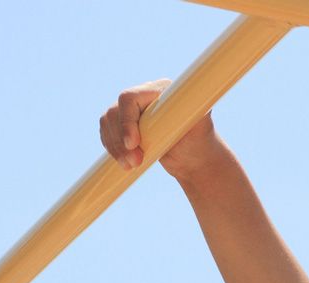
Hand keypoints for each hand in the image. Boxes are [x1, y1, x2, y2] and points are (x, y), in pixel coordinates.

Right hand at [97, 79, 223, 179]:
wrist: (194, 159)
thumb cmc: (200, 141)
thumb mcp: (200, 125)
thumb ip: (196, 109)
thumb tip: (193, 97)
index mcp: (160, 89)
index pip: (130, 98)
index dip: (126, 121)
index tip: (133, 144)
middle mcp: (143, 95)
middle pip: (115, 111)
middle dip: (120, 140)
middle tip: (134, 163)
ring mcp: (132, 110)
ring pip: (108, 122)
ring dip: (114, 146)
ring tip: (130, 166)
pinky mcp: (125, 125)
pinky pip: (107, 132)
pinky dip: (111, 148)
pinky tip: (123, 162)